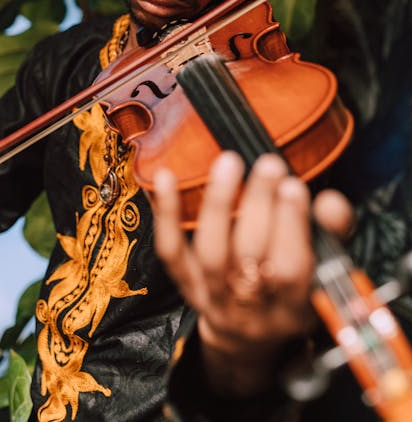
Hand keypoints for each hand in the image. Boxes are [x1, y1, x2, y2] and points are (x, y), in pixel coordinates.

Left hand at [152, 151, 353, 395]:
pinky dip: (166, 215)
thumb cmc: (292, 289)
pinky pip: (171, 253)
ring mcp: (214, 301)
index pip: (293, 272)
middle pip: (250, 258)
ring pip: (212, 255)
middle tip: (268, 164)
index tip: (293, 185)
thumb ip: (332, 234)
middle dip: (258, 206)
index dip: (291, 228)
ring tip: (229, 162)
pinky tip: (165, 177)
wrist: (248, 335)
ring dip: (219, 204)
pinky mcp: (186, 288)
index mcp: (295, 310)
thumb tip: (331, 201)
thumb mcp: (324, 271)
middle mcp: (252, 312)